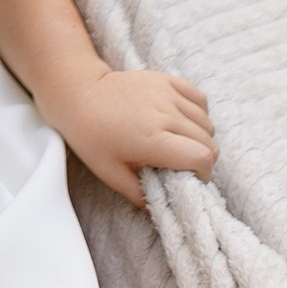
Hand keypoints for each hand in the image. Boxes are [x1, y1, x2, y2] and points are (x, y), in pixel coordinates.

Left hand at [43, 66, 215, 211]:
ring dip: (202, 137)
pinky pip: (199, 98)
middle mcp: (165, 114)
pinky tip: (184, 122)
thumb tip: (157, 207)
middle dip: (204, 158)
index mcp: (152, 139)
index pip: (201, 157)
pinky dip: (199, 113)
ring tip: (184, 144)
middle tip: (187, 165)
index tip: (193, 178)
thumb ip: (138, 194)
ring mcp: (167, 93)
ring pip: (206, 121)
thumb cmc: (90, 135)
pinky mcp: (166, 80)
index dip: (203, 173)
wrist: (78, 93)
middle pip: (208, 141)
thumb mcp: (110, 173)